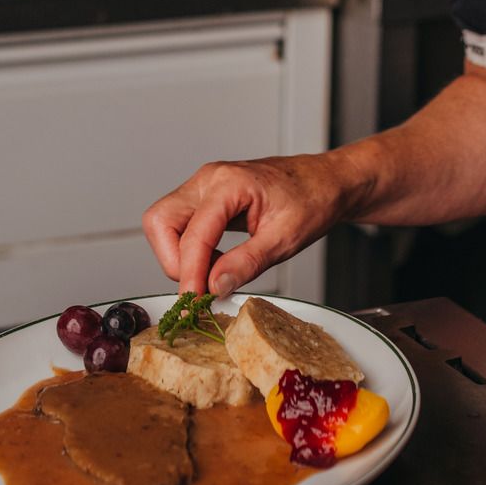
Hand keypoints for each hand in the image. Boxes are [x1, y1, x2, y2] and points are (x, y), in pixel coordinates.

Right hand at [142, 152, 357, 298]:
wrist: (325, 181)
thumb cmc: (311, 200)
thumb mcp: (285, 238)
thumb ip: (247, 262)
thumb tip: (214, 286)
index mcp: (230, 183)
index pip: (193, 234)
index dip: (190, 274)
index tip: (194, 304)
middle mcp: (209, 179)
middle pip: (161, 221)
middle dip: (173, 260)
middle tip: (199, 287)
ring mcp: (205, 185)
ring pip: (165, 222)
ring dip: (179, 255)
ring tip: (214, 274)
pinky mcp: (206, 196)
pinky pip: (180, 223)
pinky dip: (190, 248)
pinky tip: (217, 262)